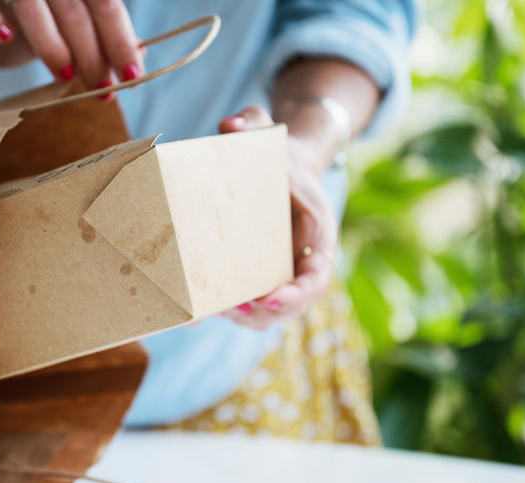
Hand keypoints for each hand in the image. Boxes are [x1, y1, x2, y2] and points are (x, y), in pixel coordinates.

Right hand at [0, 0, 143, 91]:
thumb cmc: (42, 18)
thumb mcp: (73, 26)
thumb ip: (104, 38)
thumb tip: (138, 62)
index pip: (106, 4)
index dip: (120, 41)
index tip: (131, 78)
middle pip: (73, 8)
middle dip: (91, 54)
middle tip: (102, 91)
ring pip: (30, 5)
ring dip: (51, 44)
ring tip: (65, 77)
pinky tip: (4, 36)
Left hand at [218, 106, 337, 329]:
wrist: (284, 167)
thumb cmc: (277, 153)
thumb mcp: (267, 132)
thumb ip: (252, 123)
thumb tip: (231, 124)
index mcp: (317, 230)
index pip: (318, 273)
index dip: (299, 291)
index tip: (272, 296)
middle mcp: (307, 257)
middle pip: (297, 302)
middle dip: (268, 312)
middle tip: (235, 309)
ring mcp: (288, 271)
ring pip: (275, 311)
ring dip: (249, 318)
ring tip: (216, 313)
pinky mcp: (268, 277)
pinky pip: (257, 305)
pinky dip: (236, 313)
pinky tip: (206, 312)